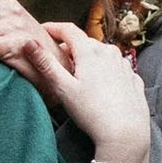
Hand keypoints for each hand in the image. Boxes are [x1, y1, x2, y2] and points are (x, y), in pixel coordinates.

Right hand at [38, 22, 152, 162]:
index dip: (53, 28)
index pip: (68, 30)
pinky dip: (105, 70)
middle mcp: (109, 51)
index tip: (43, 29)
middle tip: (58, 60)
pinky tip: (100, 84)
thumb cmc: (91, 112)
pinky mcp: (133, 78)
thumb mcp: (63, 88)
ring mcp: (124, 64)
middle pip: (85, 42)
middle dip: (70, 47)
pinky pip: (115, 67)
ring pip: (101, 54)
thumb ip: (45, 64)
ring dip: (88, 58)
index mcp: (90, 51)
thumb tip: (28, 42)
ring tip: (79, 74)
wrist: (126, 134)